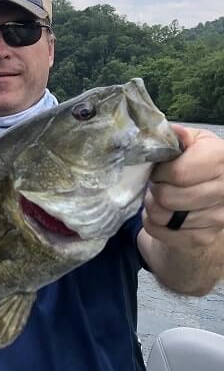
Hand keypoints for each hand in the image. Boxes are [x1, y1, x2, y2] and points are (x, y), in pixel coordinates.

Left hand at [142, 124, 223, 249]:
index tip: (159, 169)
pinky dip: (153, 223)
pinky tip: (161, 213)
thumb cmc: (195, 161)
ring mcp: (217, 217)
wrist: (208, 192)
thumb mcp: (190, 142)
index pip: (179, 173)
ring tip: (159, 197)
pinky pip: (162, 233)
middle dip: (155, 189)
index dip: (160, 171)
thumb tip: (174, 132)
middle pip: (168, 197)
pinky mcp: (204, 237)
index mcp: (222, 159)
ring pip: (162, 216)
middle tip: (157, 184)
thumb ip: (179, 137)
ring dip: (152, 206)